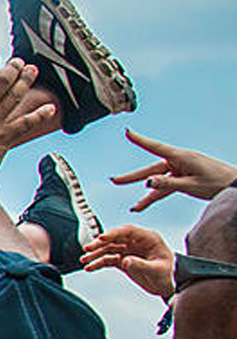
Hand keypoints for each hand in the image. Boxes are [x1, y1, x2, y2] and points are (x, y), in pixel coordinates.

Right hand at [80, 224, 174, 297]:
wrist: (171, 287)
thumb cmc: (170, 276)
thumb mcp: (158, 271)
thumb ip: (141, 265)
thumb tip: (125, 260)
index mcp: (148, 239)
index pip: (128, 231)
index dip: (114, 233)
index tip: (101, 238)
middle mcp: (137, 243)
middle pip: (115, 239)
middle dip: (100, 244)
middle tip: (88, 249)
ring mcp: (129, 252)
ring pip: (109, 249)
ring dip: (96, 254)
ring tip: (84, 260)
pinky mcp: (124, 261)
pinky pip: (108, 260)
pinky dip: (99, 263)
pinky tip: (90, 267)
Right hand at [111, 129, 236, 211]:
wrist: (236, 185)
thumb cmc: (219, 182)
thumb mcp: (191, 185)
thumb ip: (167, 183)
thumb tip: (147, 181)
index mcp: (182, 157)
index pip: (156, 147)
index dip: (140, 140)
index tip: (127, 132)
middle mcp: (180, 161)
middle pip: (152, 169)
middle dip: (133, 177)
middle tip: (115, 180)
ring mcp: (182, 170)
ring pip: (158, 181)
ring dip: (146, 193)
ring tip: (134, 206)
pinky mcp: (185, 178)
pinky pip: (166, 187)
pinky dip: (157, 195)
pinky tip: (145, 204)